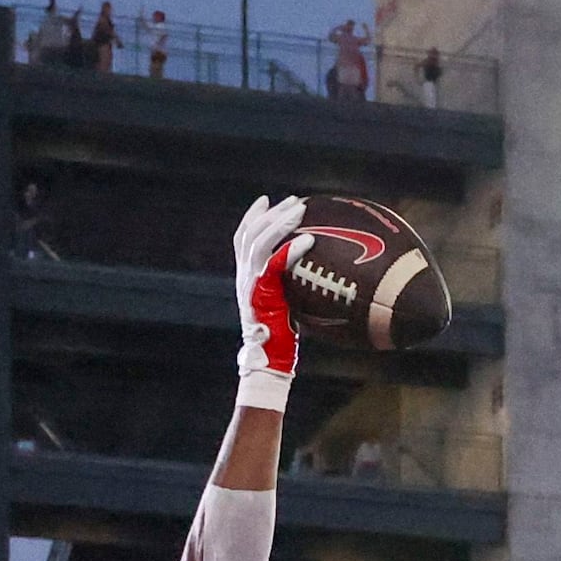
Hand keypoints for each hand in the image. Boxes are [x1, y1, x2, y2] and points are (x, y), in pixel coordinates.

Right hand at [230, 190, 309, 393]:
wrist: (269, 360)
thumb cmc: (282, 338)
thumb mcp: (284, 303)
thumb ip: (291, 284)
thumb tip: (317, 273)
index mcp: (246, 277)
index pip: (242, 238)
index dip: (252, 217)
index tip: (266, 200)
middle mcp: (244, 277)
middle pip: (250, 234)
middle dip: (272, 213)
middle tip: (294, 200)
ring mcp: (250, 284)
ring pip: (258, 242)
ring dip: (280, 223)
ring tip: (300, 210)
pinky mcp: (260, 294)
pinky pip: (273, 265)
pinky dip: (289, 250)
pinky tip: (309, 240)